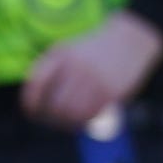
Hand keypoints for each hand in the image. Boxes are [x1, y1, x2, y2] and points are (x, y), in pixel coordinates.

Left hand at [19, 11, 162, 138]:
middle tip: (52, 122)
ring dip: (67, 123)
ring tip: (68, 124)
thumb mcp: (69, 50)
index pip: (37, 83)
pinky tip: (83, 120)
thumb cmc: (95, 48)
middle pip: (54, 104)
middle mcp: (77, 67)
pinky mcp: (112, 91)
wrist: (132, 38)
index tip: (31, 112)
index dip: (30, 102)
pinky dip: (84, 121)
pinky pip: (91, 114)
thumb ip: (51, 71)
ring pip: (72, 113)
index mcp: (62, 55)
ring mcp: (96, 80)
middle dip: (50, 118)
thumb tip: (36, 103)